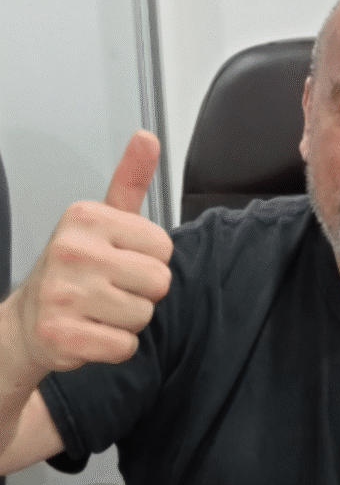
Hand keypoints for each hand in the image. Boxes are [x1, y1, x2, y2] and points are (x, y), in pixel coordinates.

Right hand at [13, 131, 172, 372]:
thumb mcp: (103, 221)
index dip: (149, 262)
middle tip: (110, 291)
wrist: (29, 321)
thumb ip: (130, 182)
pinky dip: (115, 347)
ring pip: (143, 317)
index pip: (164, 249)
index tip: (118, 263)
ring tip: (99, 310)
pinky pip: (124, 347)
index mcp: (86, 218)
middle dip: (142, 293)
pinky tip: (91, 333)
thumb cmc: (77, 270)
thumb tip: (148, 137)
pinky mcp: (61, 335)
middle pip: (159, 283)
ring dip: (128, 321)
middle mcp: (71, 250)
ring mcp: (62, 294)